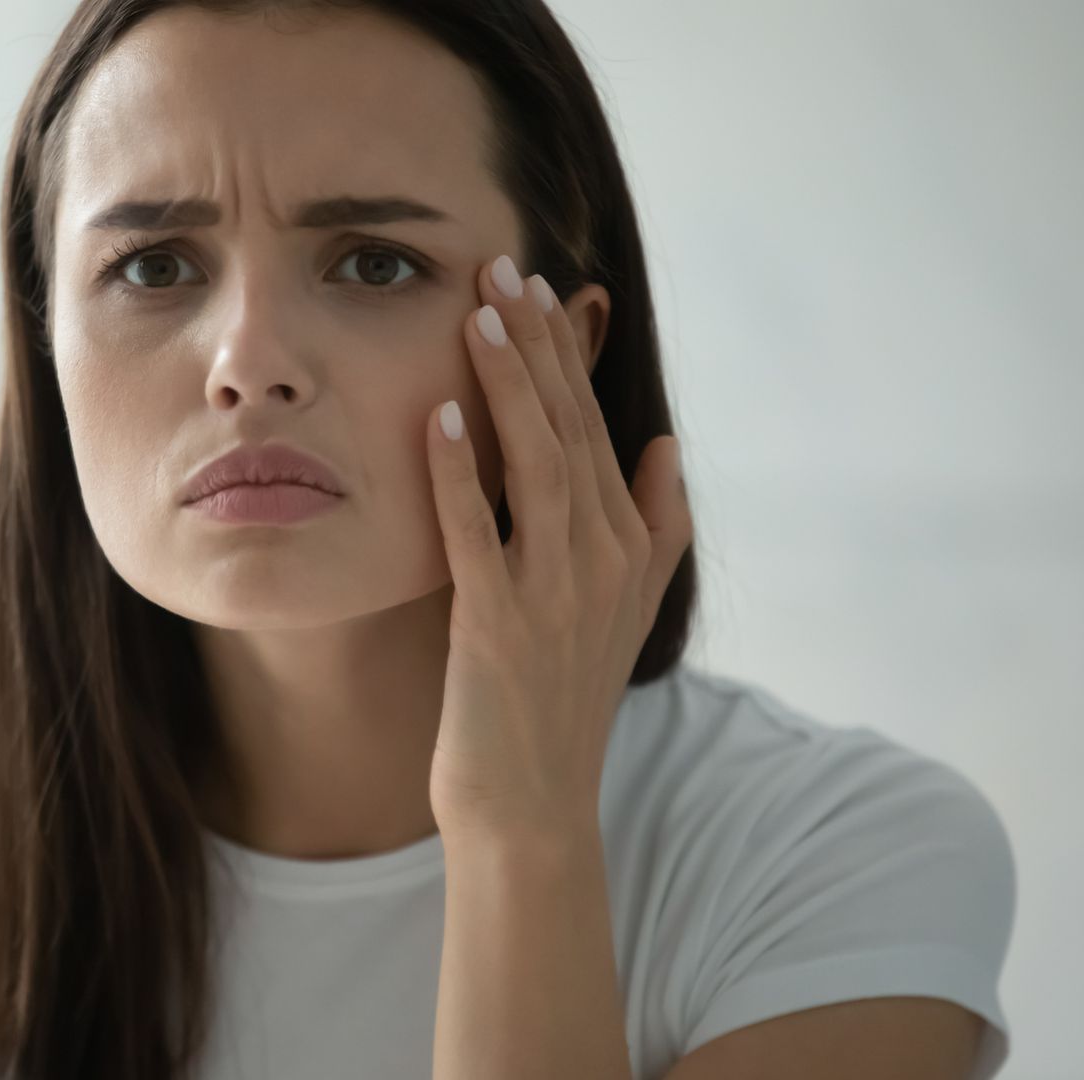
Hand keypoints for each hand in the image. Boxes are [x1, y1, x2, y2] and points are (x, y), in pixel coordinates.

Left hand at [425, 255, 692, 842]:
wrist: (532, 801)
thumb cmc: (559, 697)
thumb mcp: (623, 607)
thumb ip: (653, 523)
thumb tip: (666, 442)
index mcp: (630, 545)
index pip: (594, 426)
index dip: (565, 355)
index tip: (539, 288)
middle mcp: (603, 559)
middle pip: (568, 428)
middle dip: (536, 346)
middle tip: (502, 268)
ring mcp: (555, 592)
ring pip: (537, 465)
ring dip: (507, 386)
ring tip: (478, 314)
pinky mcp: (499, 625)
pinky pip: (478, 533)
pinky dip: (461, 474)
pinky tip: (438, 418)